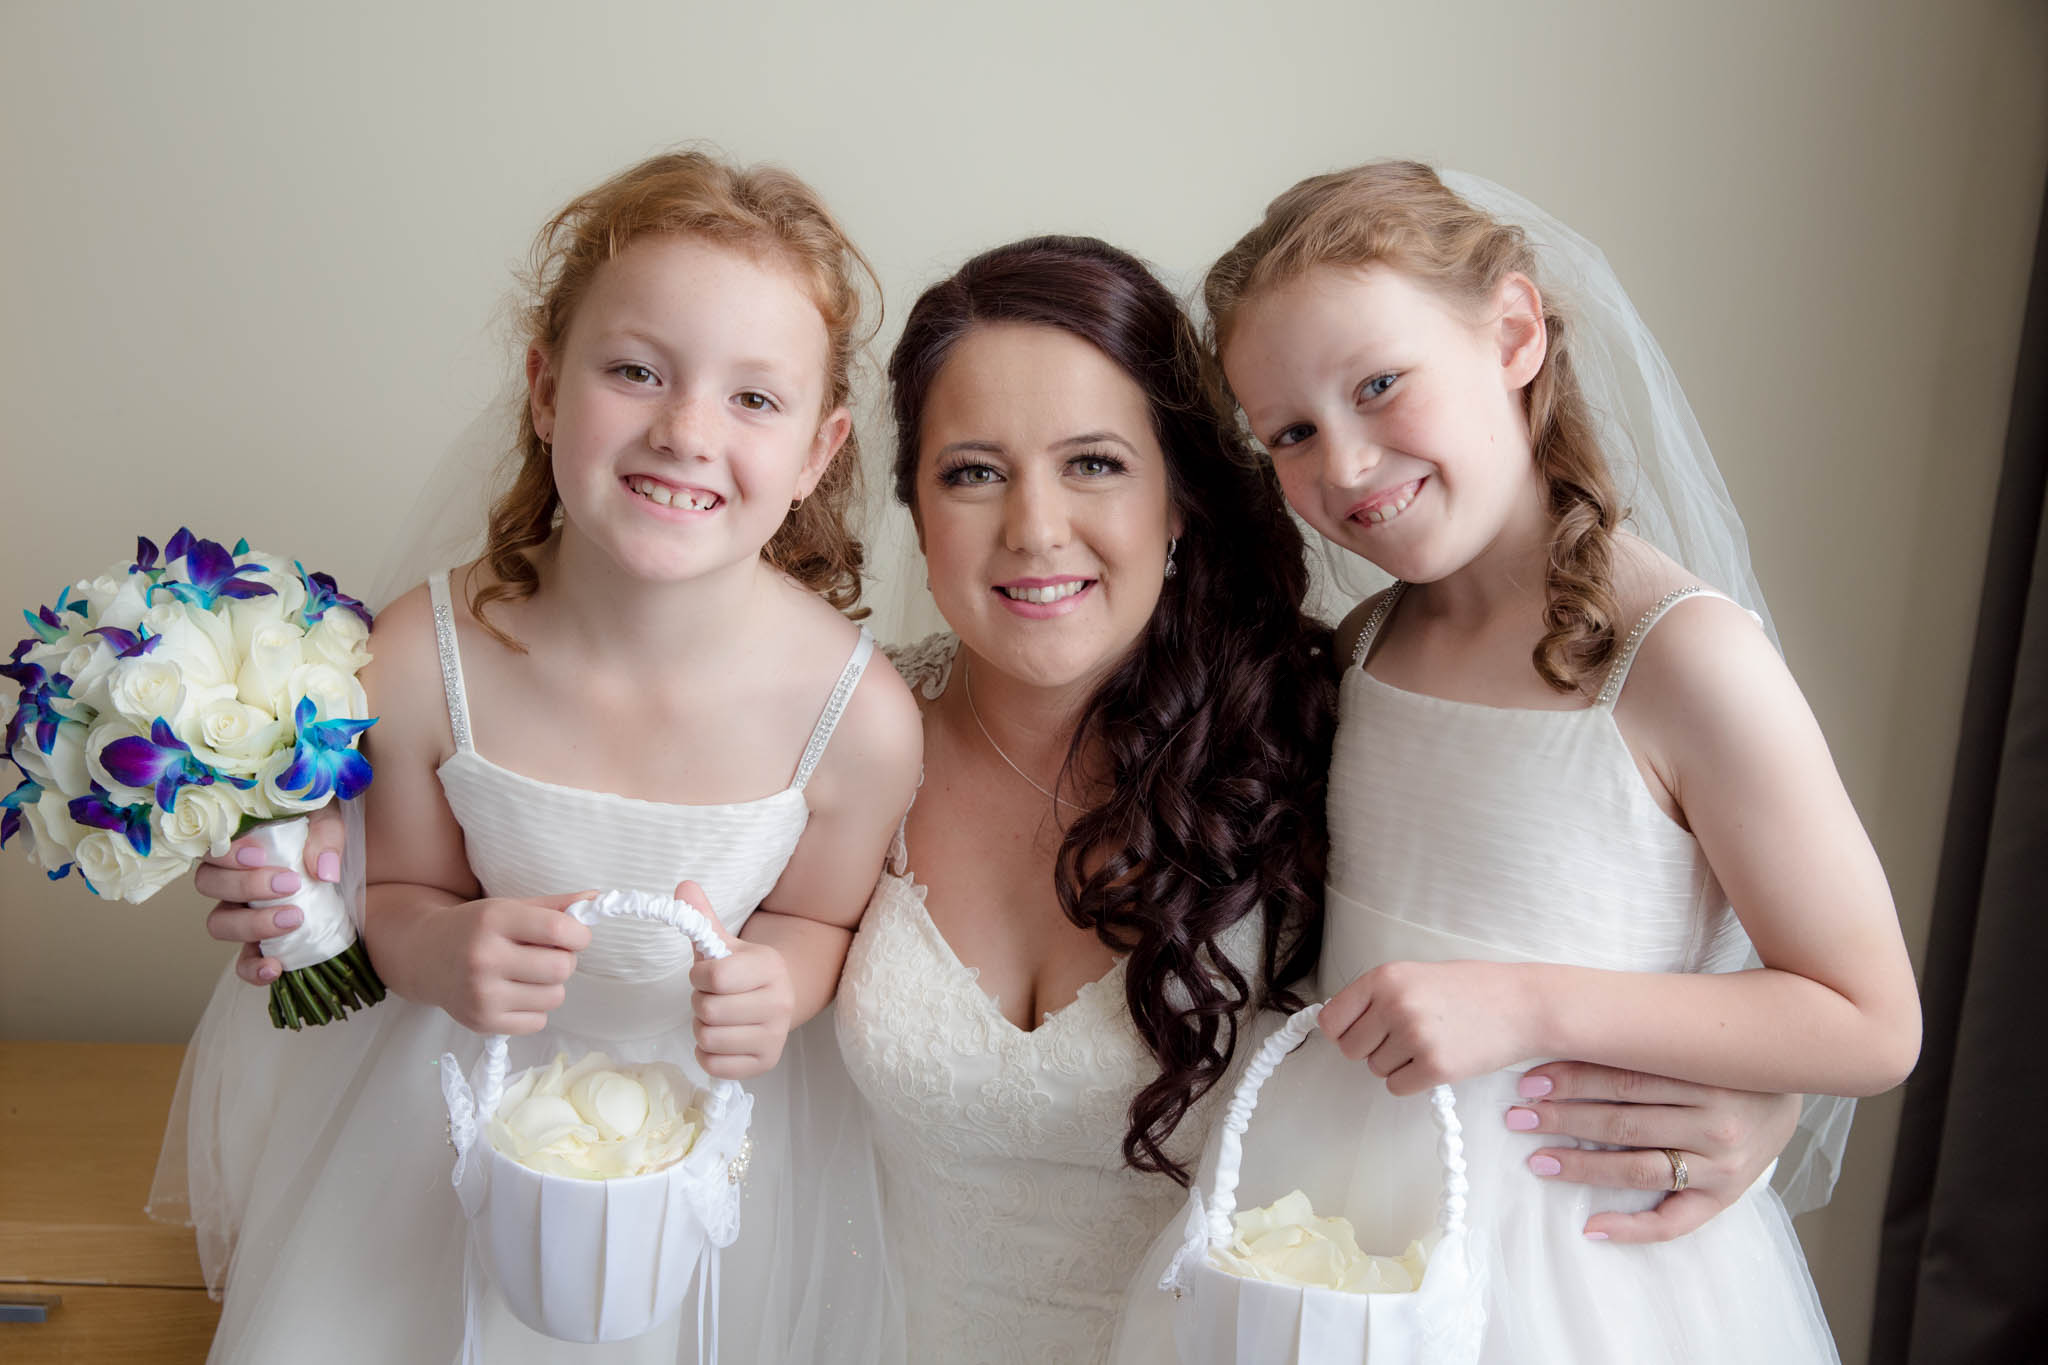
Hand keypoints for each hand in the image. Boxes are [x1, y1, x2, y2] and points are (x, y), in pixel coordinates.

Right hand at [194, 804, 348, 985]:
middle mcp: (232, 876)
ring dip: (251, 924)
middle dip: (245, 885)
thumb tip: (322, 869)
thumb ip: (326, 834)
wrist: (359, 867)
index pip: (211, 845)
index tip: (260, 855)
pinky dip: (253, 968)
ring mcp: (241, 911)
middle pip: (208, 883)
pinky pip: (243, 961)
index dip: (227, 853)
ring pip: (219, 922)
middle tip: (289, 884)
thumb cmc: (328, 835)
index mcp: (241, 840)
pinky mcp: (260, 941)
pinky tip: (275, 968)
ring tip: (294, 919)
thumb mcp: (331, 821)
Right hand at [398, 889, 593, 1035]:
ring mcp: (482, 994)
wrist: (424, 955)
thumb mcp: (509, 907)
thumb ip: (555, 906)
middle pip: (561, 968)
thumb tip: (597, 899)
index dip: (579, 934)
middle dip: (564, 960)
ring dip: (550, 986)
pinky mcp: (482, 1022)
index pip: (559, 930)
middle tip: (546, 955)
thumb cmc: (475, 928)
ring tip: (528, 974)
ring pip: (555, 997)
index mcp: (494, 921)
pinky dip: (535, 1008)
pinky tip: (514, 993)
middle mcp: (484, 958)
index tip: (574, 935)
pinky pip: (538, 1021)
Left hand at [683, 880, 794, 1080]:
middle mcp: (780, 1002)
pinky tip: (720, 1039)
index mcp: (769, 966)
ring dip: (701, 1029)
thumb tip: (682, 886)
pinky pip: (714, 1065)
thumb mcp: (723, 945)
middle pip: (708, 1010)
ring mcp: (776, 1036)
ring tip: (717, 1018)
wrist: (775, 1000)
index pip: (715, 977)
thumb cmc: (741, 972)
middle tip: (712, 998)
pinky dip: (706, 1054)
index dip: (699, 976)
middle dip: (699, 1003)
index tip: (706, 974)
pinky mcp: (766, 1063)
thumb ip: (702, 918)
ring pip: (708, 1038)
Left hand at [1320, 960, 1533, 1095]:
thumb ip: (1378, 996)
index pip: (1331, 1019)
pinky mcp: (1435, 1066)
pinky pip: (1398, 1087)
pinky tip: (1438, 1061)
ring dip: (1397, 1064)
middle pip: (1350, 1049)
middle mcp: (1395, 1004)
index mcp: (1385, 977)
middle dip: (1372, 1050)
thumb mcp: (1416, 976)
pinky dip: (1413, 1081)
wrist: (1524, 1004)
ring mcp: (1415, 1036)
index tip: (1359, 1033)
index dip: (1344, 1031)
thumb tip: (1338, 1025)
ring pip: (1375, 1070)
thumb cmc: (1472, 989)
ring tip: (1431, 1043)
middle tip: (1404, 1039)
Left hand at [1506, 1061, 1801, 1242]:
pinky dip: (1632, 1229)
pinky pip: (1675, 1221)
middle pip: (1624, 1123)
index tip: (1528, 1080)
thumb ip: (1650, 1037)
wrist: (1800, 1071)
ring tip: (1538, 1159)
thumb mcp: (1698, 1034)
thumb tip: (1576, 1024)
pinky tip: (1591, 1227)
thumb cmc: (1728, 1050)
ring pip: (1639, 1169)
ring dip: (1582, 1165)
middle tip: (1517, 1116)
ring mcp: (1723, 1165)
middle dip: (1563, 1118)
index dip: (1572, 1079)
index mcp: (1708, 1076)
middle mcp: (1717, 1123)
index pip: (1626, 1079)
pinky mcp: (1726, 1195)